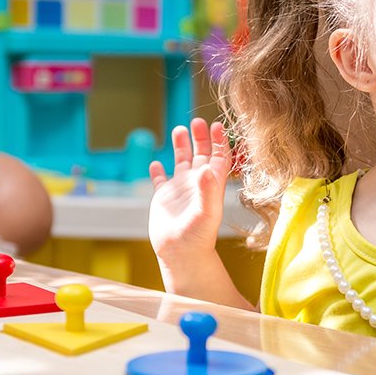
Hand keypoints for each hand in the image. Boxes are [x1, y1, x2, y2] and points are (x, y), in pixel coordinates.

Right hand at [148, 118, 230, 259]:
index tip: (217, 125)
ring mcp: (180, 190)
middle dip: (201, 138)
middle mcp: (197, 184)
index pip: (219, 157)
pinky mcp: (164, 198)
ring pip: (181, 162)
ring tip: (179, 129)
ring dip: (181, 146)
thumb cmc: (198, 237)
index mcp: (211, 185)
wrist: (181, 254)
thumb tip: (207, 167)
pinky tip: (155, 164)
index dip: (219, 142)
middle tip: (197, 121)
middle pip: (201, 155)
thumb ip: (209, 190)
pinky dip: (158, 171)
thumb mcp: (206, 212)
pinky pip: (160, 180)